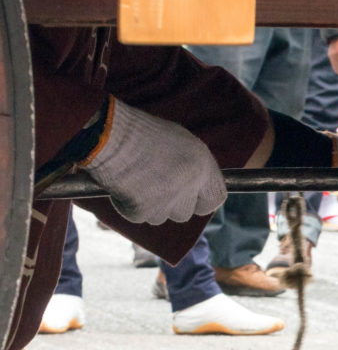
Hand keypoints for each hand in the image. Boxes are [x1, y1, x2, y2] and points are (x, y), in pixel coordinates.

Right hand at [81, 98, 225, 223]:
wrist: (108, 133)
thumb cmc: (141, 132)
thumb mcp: (179, 141)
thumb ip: (191, 167)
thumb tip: (195, 186)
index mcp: (203, 165)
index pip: (216, 199)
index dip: (202, 201)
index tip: (191, 200)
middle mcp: (190, 184)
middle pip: (185, 213)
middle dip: (171, 205)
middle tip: (153, 187)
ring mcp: (167, 199)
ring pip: (161, 217)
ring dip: (149, 206)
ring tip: (136, 179)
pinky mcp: (143, 211)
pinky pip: (138, 216)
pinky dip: (127, 206)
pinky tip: (122, 184)